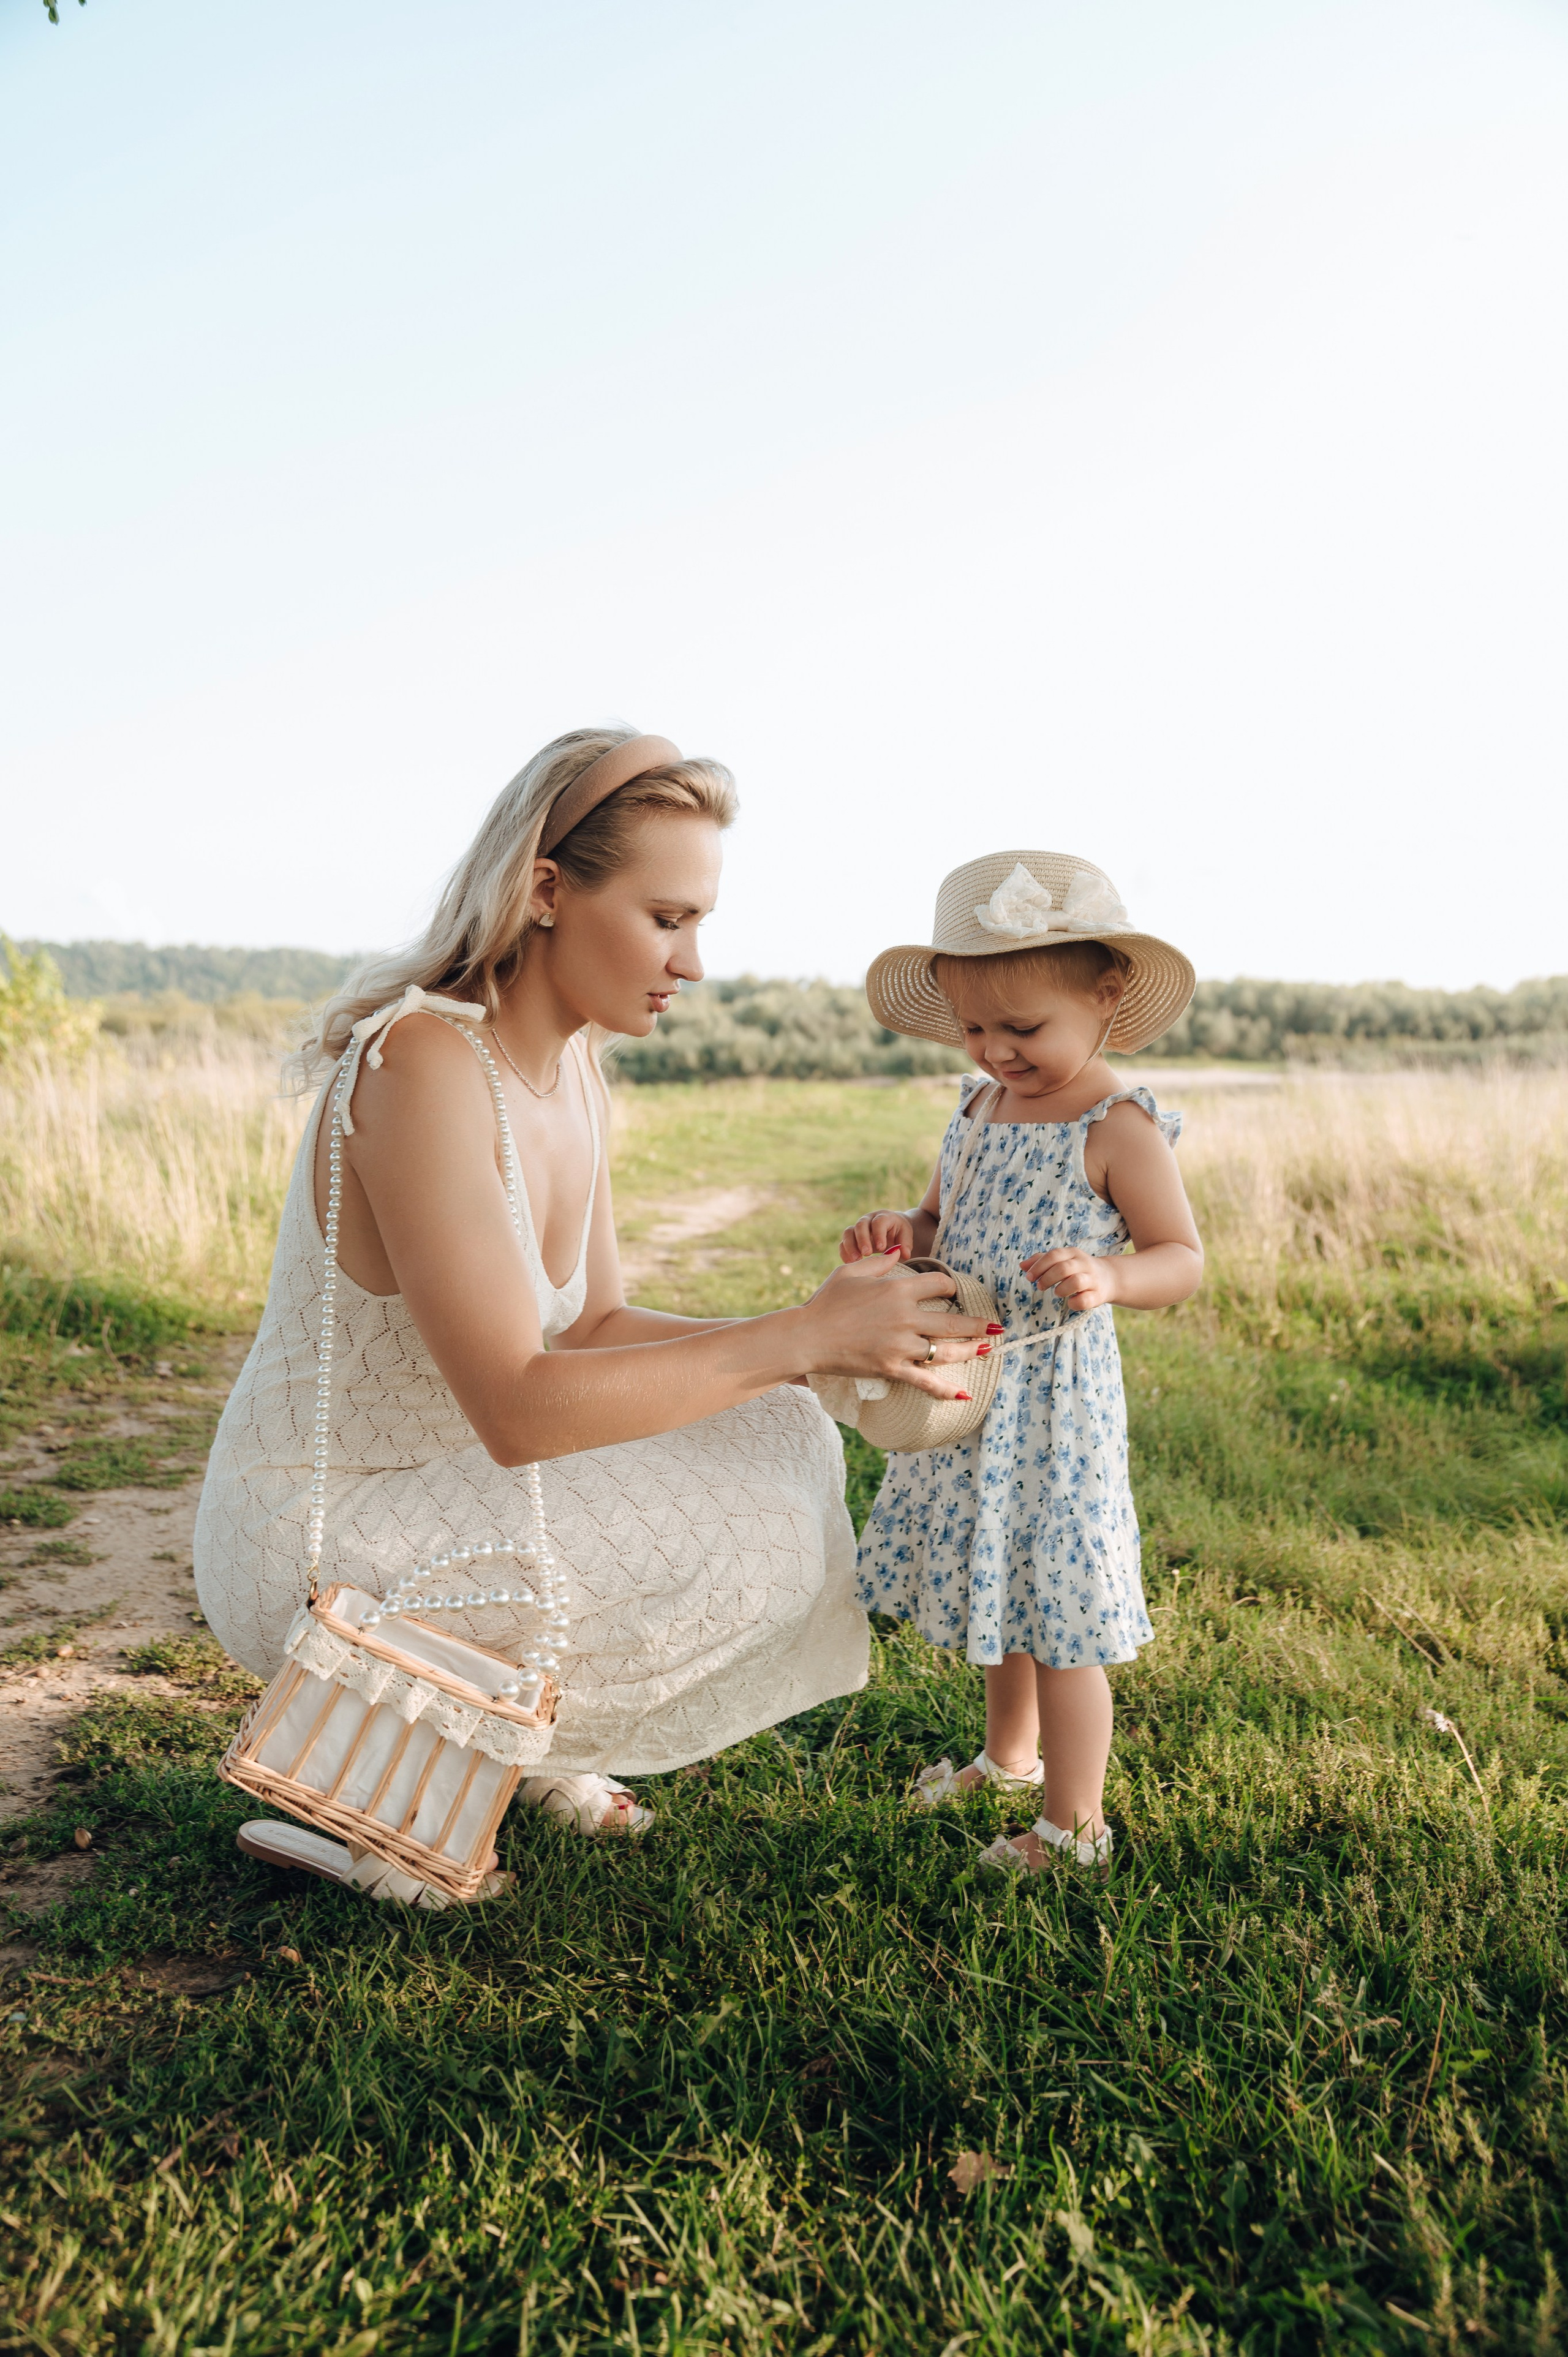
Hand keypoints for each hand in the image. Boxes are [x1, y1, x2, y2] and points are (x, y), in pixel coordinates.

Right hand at [802, 1255, 995, 1397]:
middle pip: (952, 1321)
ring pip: (945, 1351)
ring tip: (987, 1350)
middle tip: (996, 1325)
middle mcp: (905, 1318)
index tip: (952, 1290)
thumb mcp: (851, 1272)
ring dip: (970, 1351)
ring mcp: (900, 1346)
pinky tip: (964, 1396)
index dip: (949, 1286)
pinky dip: (946, 1390)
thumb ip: (879, 1261)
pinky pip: (925, 1381)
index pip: (938, 1284)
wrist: (807, 1336)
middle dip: (977, 1323)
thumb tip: (898, 1249)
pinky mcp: (891, 1368)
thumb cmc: (826, 1302)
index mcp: (897, 1291)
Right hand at [840, 1210, 917, 1262]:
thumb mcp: (906, 1236)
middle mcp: (868, 1220)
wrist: (891, 1228)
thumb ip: (906, 1244)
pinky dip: (844, 1253)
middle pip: (860, 1225)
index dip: (879, 1234)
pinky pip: (843, 1243)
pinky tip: (850, 1263)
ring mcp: (857, 1228)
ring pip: (848, 1233)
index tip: (881, 1248)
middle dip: (862, 1240)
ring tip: (856, 1260)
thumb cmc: (899, 1232)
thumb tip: (904, 1254)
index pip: (879, 1222)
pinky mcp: (851, 1238)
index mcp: (883, 1217)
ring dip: (850, 1246)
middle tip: (867, 1254)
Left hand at [1023, 1247, 1119, 1311]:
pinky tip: (1070, 1302)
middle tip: (1040, 1286)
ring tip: (1057, 1292)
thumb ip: (1042, 1261)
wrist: (1110, 1278)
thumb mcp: (1062, 1260)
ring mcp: (1093, 1280)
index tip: (1029, 1277)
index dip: (1039, 1266)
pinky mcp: (1098, 1295)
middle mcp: (1084, 1264)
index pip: (1054, 1255)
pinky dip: (1073, 1303)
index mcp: (1073, 1253)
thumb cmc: (1078, 1269)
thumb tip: (1022, 1265)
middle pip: (1063, 1268)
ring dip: (1060, 1289)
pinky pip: (1084, 1300)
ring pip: (1075, 1282)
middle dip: (1047, 1278)